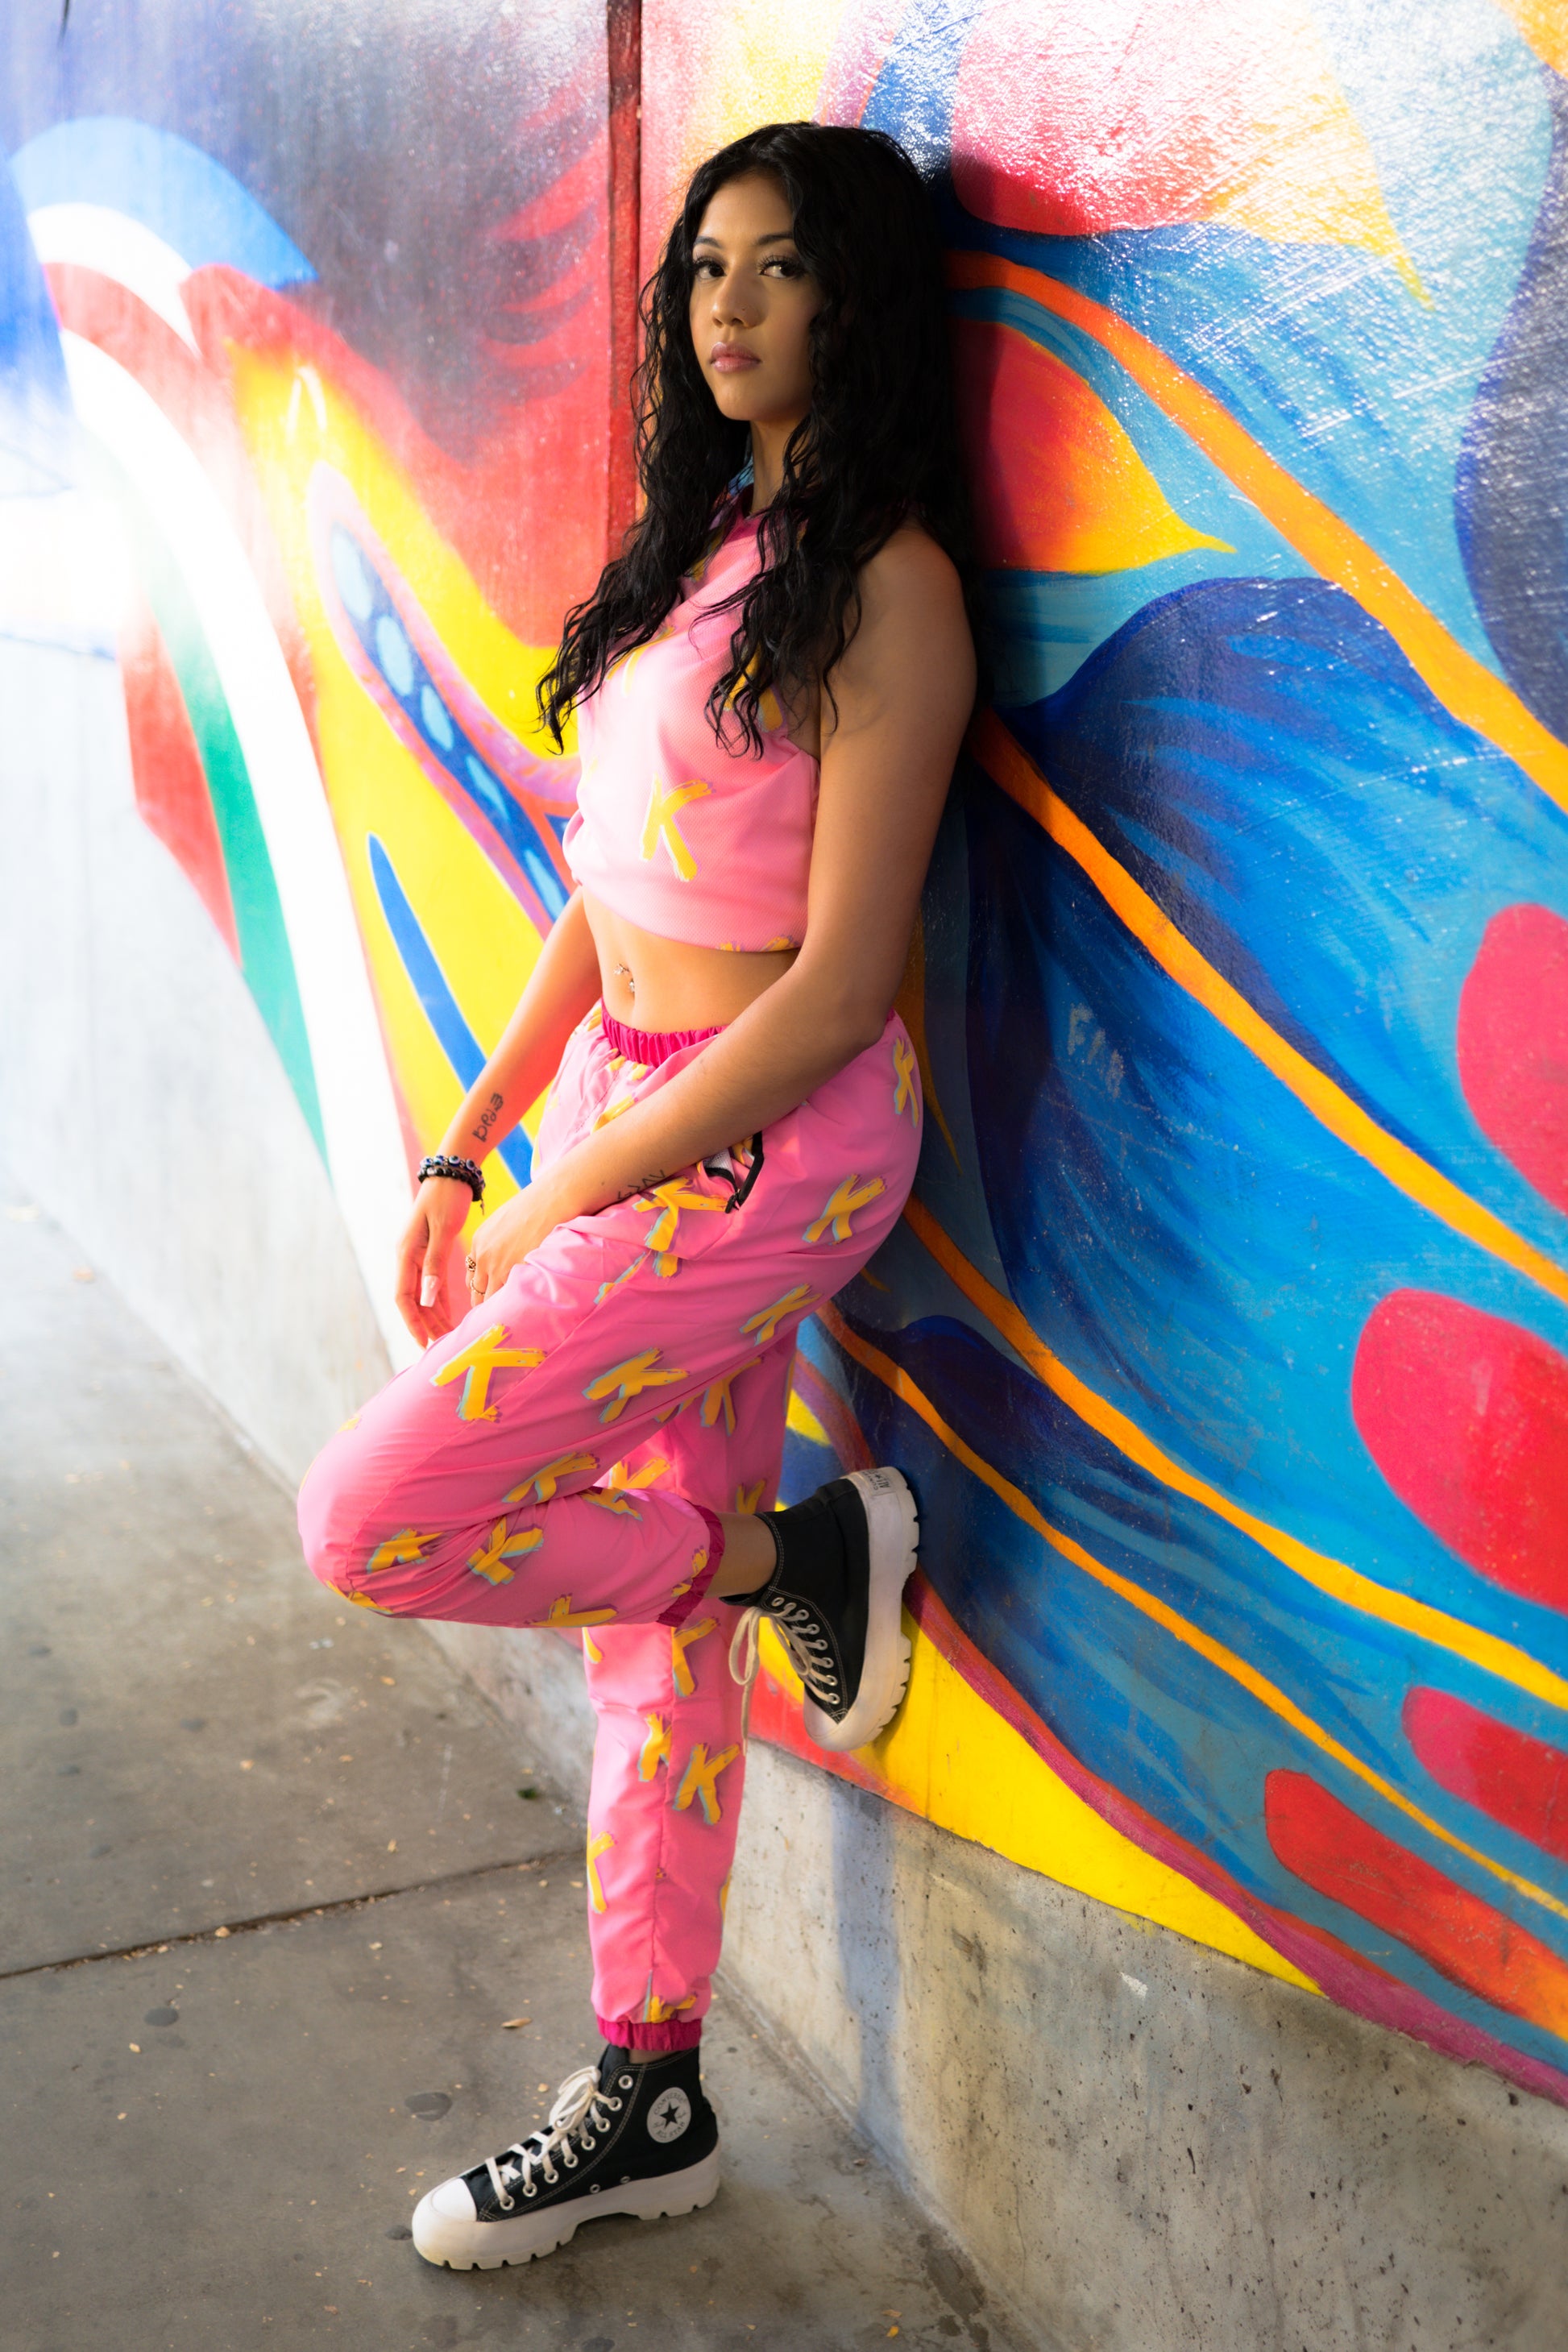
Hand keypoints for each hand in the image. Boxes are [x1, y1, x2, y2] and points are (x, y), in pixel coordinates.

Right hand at [394, 1177, 473, 1346]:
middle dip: (425, 1324)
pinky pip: (434, 1283)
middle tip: (440, 1347)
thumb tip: (426, 1297)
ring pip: (424, 1294)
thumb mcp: (442, 1230)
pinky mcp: (433, 1252)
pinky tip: (451, 1314)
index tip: (423, 1342)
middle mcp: (409, 1257)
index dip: (412, 1321)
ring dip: (434, 1315)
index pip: (403, 1296)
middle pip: (413, 1300)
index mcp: (406, 1252)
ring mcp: (420, 1255)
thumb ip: (434, 1263)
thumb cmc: (447, 1198)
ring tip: (448, 1336)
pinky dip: (441, 1300)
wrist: (453, 1174)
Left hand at [465, 1176, 572, 1306]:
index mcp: (478, 1244)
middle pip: (478, 1294)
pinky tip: (524, 1308)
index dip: (482, 1291)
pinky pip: (511, 1296)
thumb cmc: (533, 1208)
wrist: (551, 1200)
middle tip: (499, 1315)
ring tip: (512, 1318)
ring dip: (502, 1308)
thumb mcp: (502, 1223)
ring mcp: (499, 1266)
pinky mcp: (517, 1271)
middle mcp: (483, 1257)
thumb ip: (495, 1244)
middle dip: (487, 1305)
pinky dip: (516, 1303)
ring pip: (493, 1300)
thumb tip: (501, 1260)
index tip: (491, 1299)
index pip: (472, 1279)